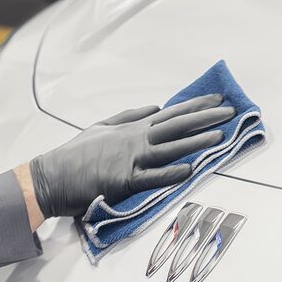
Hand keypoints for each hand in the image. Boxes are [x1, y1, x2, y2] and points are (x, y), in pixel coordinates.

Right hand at [29, 94, 234, 217]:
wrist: (52, 176)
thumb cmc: (75, 154)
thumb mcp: (102, 127)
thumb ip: (130, 116)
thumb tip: (155, 107)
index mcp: (131, 128)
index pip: (171, 114)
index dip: (196, 106)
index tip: (217, 100)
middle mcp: (135, 140)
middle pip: (177, 126)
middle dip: (205, 118)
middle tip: (229, 111)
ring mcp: (131, 160)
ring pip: (170, 148)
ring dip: (197, 142)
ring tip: (220, 136)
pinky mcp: (124, 181)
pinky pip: (153, 176)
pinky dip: (172, 173)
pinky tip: (191, 169)